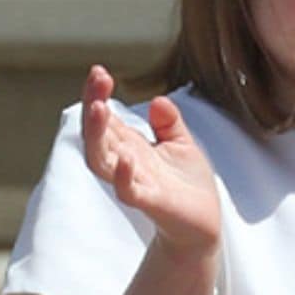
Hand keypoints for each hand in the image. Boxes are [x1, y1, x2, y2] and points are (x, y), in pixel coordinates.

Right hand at [81, 66, 220, 256]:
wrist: (201, 223)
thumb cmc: (187, 184)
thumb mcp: (181, 144)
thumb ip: (168, 122)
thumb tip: (157, 100)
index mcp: (129, 146)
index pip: (105, 118)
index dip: (98, 95)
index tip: (98, 71)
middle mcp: (124, 163)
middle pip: (97, 134)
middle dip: (93, 107)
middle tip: (97, 79)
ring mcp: (133, 183)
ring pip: (102, 160)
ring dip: (97, 135)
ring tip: (98, 108)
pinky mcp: (148, 202)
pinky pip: (127, 191)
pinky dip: (122, 176)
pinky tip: (125, 158)